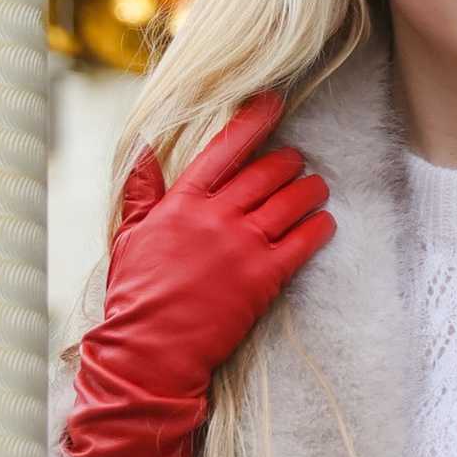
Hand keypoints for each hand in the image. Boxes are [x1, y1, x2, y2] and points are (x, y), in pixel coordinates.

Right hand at [62, 91, 332, 456]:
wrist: (150, 353)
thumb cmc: (136, 296)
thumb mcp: (130, 238)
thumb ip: (142, 193)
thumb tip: (141, 152)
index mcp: (181, 204)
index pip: (224, 149)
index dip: (253, 122)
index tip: (274, 103)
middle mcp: (215, 218)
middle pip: (264, 174)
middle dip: (287, 161)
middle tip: (297, 160)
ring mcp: (241, 248)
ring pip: (289, 203)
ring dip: (309, 189)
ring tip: (318, 186)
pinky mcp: (263, 279)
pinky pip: (301, 243)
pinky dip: (318, 228)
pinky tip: (326, 221)